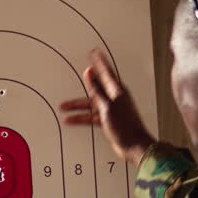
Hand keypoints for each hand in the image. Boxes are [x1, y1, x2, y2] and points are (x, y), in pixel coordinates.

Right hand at [60, 49, 155, 164]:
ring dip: (77, 106)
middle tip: (80, 70)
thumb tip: (89, 73)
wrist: (133, 146)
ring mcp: (111, 109)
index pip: (105, 72)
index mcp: (117, 91)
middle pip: (96, 87)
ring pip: (91, 103)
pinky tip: (71, 120)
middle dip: (86, 82)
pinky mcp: (108, 120)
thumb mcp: (107, 106)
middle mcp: (115, 98)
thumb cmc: (125, 126)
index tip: (93, 52)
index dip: (98, 62)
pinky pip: (92, 116)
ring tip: (63, 106)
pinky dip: (82, 117)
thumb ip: (96, 90)